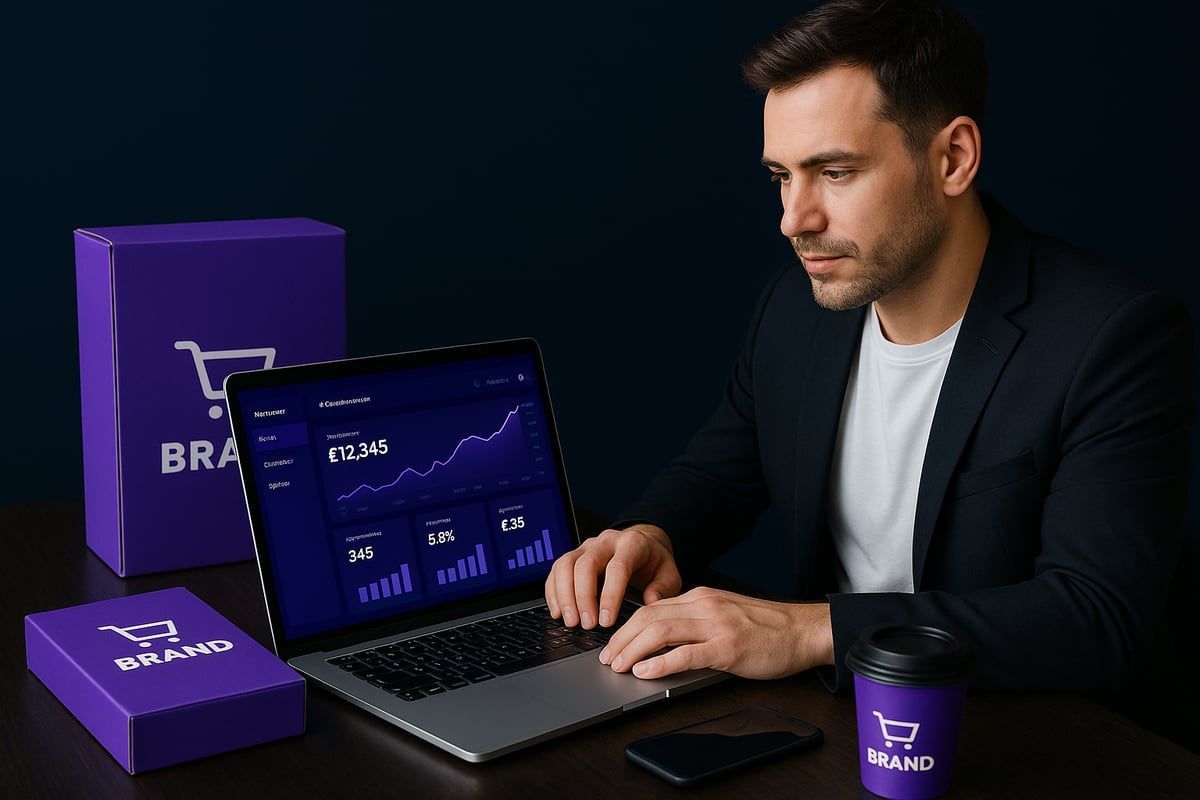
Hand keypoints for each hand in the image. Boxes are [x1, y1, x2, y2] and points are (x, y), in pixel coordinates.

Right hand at [544, 524, 680, 628]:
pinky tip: (558, 612)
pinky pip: (556, 570)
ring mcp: (586, 546)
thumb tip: (650, 603)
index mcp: (632, 544)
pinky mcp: (573, 555)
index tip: (606, 621)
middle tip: (587, 624)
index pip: (617, 567)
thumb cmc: (655, 564)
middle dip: (583, 597)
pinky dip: (554, 592)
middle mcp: (606, 541)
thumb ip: (662, 589)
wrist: (644, 544)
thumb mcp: (669, 575)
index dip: (610, 595)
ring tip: (570, 621)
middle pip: (586, 564)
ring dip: (564, 595)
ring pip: (565, 565)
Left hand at [597, 587, 833, 679]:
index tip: (613, 644)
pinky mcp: (727, 648)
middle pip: (649, 616)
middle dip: (621, 639)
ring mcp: (716, 625)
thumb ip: (696, 622)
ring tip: (619, 666)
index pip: (652, 607)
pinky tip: (646, 672)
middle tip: (608, 658)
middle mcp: (705, 605)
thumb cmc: (767, 628)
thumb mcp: (725, 615)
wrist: (802, 631)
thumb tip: (663, 639)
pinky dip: (660, 663)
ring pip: (660, 631)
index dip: (626, 627)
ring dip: (633, 650)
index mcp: (701, 597)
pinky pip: (685, 654)